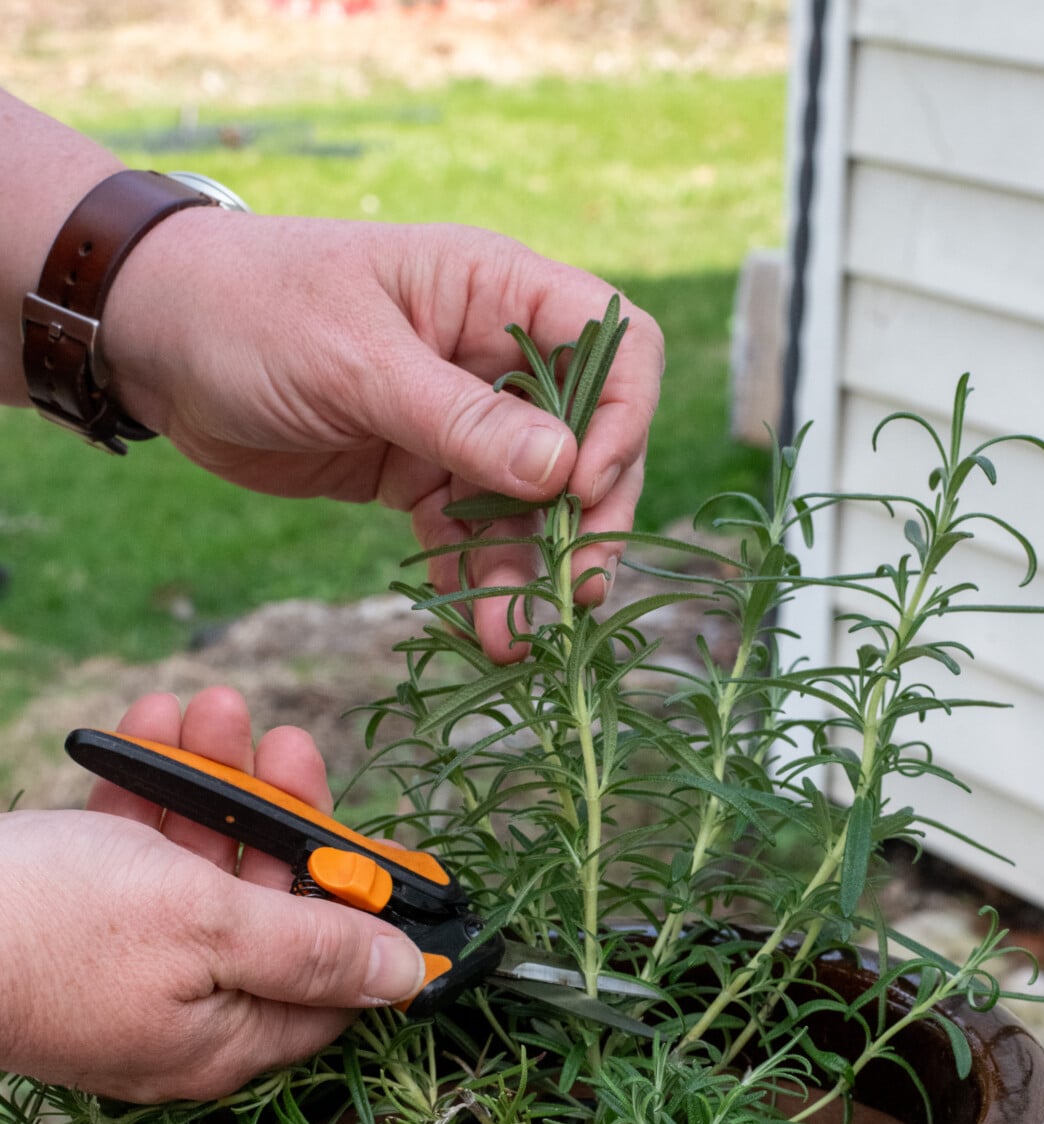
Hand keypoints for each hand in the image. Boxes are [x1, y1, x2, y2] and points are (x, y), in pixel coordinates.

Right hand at [0, 688, 425, 1101]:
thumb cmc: (56, 928)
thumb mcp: (209, 927)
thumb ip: (313, 948)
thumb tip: (407, 977)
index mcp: (226, 1038)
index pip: (331, 989)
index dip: (361, 916)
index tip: (382, 852)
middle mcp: (183, 1011)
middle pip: (266, 911)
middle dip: (279, 817)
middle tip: (287, 742)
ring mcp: (126, 964)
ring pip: (198, 867)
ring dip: (212, 783)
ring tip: (212, 707)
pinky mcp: (77, 918)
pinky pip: (134, 853)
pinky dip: (147, 791)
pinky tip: (151, 725)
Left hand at [101, 214, 663, 660]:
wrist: (152, 341)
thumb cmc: (249, 310)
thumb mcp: (354, 361)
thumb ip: (459, 419)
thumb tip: (565, 471)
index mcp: (494, 291)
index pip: (615, 345)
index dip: (620, 419)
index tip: (581, 487)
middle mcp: (492, 357)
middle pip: (588, 441)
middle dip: (586, 520)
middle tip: (577, 593)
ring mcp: (459, 422)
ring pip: (531, 506)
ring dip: (530, 573)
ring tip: (515, 641)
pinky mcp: (420, 476)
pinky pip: (472, 537)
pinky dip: (481, 583)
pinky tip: (483, 633)